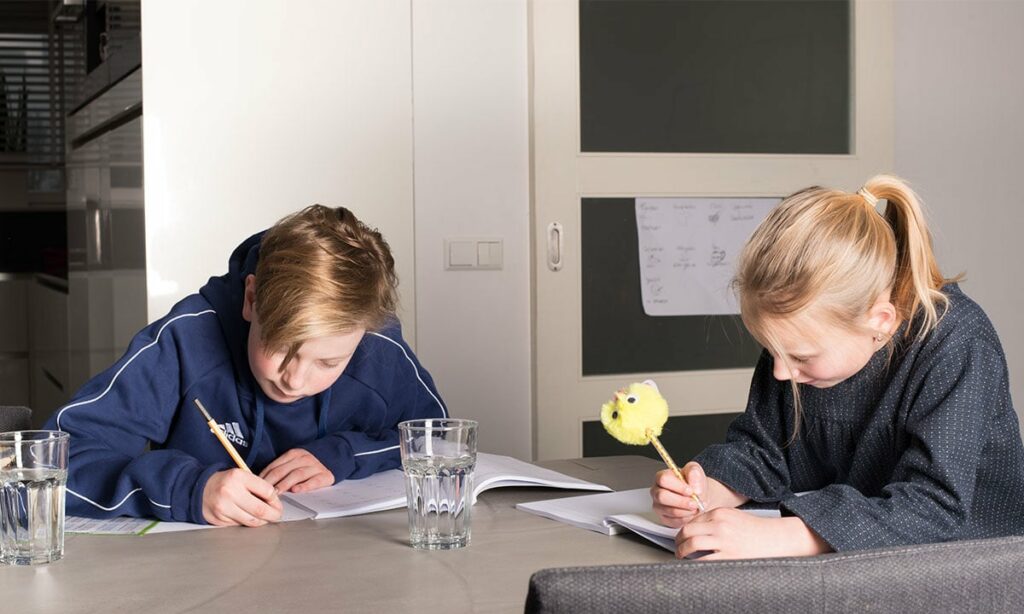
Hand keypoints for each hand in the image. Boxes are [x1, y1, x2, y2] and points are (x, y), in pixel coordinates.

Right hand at [202, 468, 282, 526]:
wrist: (199, 489)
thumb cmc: (225, 482)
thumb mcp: (241, 476)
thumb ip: (258, 486)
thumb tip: (275, 502)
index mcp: (238, 477)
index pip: (267, 491)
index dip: (276, 500)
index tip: (277, 504)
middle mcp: (230, 492)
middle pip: (261, 510)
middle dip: (273, 515)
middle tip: (277, 515)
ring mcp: (223, 507)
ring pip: (252, 521)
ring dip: (262, 521)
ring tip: (264, 517)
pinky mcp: (219, 519)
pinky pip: (240, 525)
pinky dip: (247, 523)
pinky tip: (247, 516)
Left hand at [259, 448, 334, 493]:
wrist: (332, 458)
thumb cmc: (307, 465)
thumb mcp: (294, 462)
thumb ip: (280, 469)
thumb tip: (260, 482)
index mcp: (293, 454)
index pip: (274, 466)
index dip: (264, 477)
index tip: (256, 487)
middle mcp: (304, 458)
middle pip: (283, 470)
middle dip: (271, 483)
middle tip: (263, 493)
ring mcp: (315, 466)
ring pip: (297, 474)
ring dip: (285, 484)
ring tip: (276, 494)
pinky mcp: (325, 475)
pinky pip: (314, 481)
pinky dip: (304, 486)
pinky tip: (296, 491)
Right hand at [651, 463, 707, 527]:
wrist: (699, 497)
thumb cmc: (694, 484)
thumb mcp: (696, 471)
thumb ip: (694, 472)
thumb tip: (693, 484)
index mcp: (662, 477)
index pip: (663, 479)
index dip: (678, 486)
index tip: (691, 491)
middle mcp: (657, 491)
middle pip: (662, 496)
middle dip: (681, 501)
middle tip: (694, 502)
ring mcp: (659, 506)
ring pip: (669, 510)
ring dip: (686, 510)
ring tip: (696, 507)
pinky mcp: (665, 518)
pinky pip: (673, 521)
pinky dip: (686, 518)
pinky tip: (691, 513)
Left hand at [676, 508, 830, 559]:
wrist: (777, 539)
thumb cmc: (757, 530)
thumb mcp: (734, 517)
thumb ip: (716, 521)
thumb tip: (696, 531)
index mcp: (720, 513)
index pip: (693, 520)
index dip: (684, 530)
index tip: (682, 537)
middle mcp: (720, 524)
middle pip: (687, 530)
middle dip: (678, 540)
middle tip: (677, 547)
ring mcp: (723, 540)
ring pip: (691, 544)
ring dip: (682, 551)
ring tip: (682, 556)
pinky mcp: (728, 555)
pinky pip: (703, 560)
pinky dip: (694, 563)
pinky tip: (693, 565)